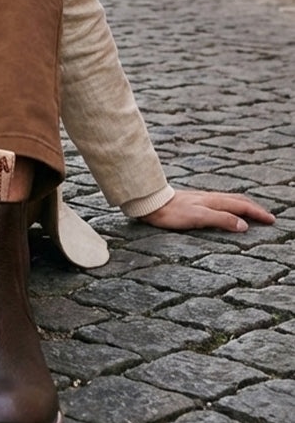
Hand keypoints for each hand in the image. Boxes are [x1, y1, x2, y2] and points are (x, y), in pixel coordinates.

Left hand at [139, 189, 274, 232]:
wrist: (150, 203)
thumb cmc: (172, 213)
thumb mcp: (198, 218)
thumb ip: (221, 220)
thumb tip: (244, 225)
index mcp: (214, 201)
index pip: (242, 205)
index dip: (257, 213)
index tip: (271, 220)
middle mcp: (210, 197)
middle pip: (238, 201)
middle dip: (254, 208)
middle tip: (268, 217)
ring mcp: (202, 199)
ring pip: (229, 200)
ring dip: (244, 206)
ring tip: (252, 213)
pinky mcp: (194, 202)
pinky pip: (219, 203)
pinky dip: (231, 206)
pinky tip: (226, 211)